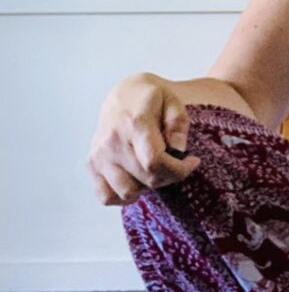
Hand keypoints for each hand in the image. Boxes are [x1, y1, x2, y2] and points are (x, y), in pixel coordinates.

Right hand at [86, 73, 202, 205]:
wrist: (124, 95)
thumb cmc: (152, 99)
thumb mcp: (173, 102)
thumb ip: (178, 124)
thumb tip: (178, 149)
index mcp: (134, 123)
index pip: (155, 162)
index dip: (179, 169)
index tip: (192, 161)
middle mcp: (112, 141)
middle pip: (146, 178)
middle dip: (169, 176)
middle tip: (177, 164)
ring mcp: (99, 155)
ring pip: (126, 192)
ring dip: (147, 187)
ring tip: (155, 170)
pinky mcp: (92, 164)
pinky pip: (105, 196)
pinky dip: (122, 197)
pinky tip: (137, 182)